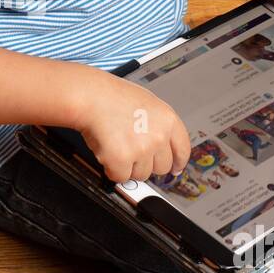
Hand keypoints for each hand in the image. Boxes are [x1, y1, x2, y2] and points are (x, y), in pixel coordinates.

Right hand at [76, 71, 190, 183]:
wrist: (91, 97)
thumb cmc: (112, 96)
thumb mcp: (147, 102)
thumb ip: (158, 124)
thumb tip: (162, 144)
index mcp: (168, 120)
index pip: (182, 150)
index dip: (178, 162)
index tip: (175, 168)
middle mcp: (159, 136)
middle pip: (162, 167)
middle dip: (147, 163)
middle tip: (133, 152)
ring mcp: (142, 150)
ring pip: (141, 175)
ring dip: (128, 166)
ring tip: (117, 145)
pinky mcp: (122, 160)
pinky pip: (121, 177)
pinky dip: (112, 169)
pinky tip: (108, 151)